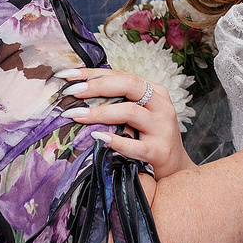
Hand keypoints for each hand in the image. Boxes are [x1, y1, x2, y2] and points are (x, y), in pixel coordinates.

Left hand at [56, 68, 194, 178]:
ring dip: (100, 113)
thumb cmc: (149, 138)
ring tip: (76, 116)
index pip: (122, 75)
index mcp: (155, 92)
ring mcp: (162, 128)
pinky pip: (136, 145)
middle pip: (129, 86)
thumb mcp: (139, 114)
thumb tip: (78, 92)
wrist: (175, 169)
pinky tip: (99, 139)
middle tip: (72, 91)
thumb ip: (118, 102)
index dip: (93, 73)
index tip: (67, 75)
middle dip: (97, 86)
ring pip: (131, 112)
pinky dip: (116, 142)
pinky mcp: (160, 151)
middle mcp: (161, 106)